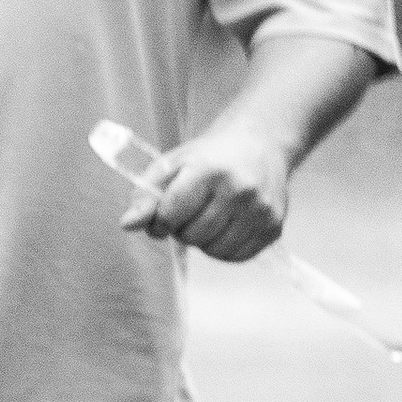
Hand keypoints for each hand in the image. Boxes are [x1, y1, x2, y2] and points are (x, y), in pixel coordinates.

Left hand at [120, 120, 289, 262]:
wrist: (260, 145)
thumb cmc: (209, 157)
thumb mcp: (172, 165)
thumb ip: (145, 194)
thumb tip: (127, 225)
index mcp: (209, 170)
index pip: (171, 214)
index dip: (159, 222)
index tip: (161, 217)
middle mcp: (239, 190)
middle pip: (192, 236)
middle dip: (182, 229)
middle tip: (189, 212)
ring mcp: (260, 210)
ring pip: (213, 250)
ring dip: (202, 241)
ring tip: (207, 218)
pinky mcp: (274, 227)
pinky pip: (235, 257)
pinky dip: (223, 248)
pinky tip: (224, 227)